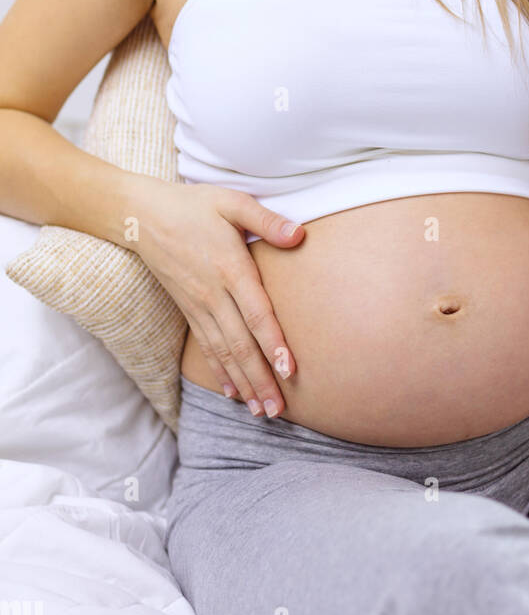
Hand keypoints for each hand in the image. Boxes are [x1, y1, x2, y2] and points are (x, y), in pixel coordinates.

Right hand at [134, 180, 305, 418]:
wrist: (142, 216)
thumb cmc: (193, 205)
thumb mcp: (232, 202)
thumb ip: (267, 221)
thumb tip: (299, 235)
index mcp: (230, 268)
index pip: (256, 314)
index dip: (273, 344)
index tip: (289, 370)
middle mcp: (214, 294)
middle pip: (241, 344)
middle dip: (261, 379)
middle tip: (278, 411)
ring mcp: (198, 305)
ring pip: (224, 352)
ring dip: (244, 384)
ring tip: (261, 412)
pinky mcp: (188, 310)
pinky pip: (206, 346)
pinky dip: (220, 372)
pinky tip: (232, 393)